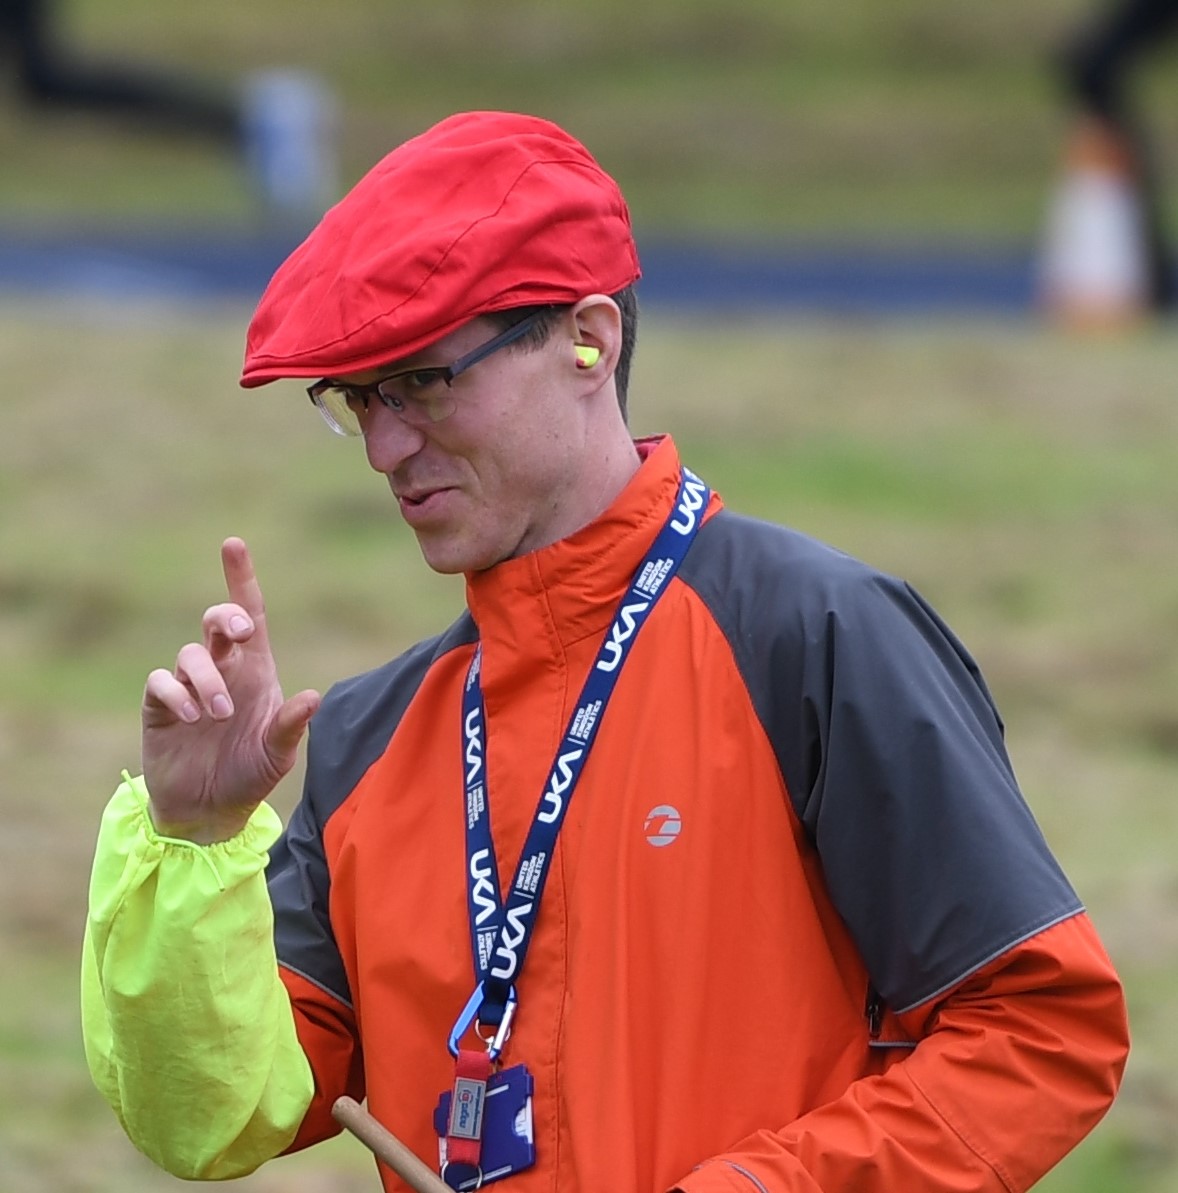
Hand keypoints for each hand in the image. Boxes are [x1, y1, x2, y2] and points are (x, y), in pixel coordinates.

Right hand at [141, 537, 320, 843]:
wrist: (210, 812)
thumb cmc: (251, 775)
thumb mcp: (278, 754)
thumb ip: (291, 725)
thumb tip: (313, 697)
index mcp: (256, 670)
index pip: (251, 615)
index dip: (241, 580)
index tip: (233, 544)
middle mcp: (223, 670)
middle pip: (217, 621)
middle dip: (226, 617)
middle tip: (240, 633)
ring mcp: (189, 686)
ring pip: (191, 654)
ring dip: (207, 679)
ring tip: (220, 713)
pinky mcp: (160, 707)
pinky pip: (161, 682)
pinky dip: (176, 694)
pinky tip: (190, 716)